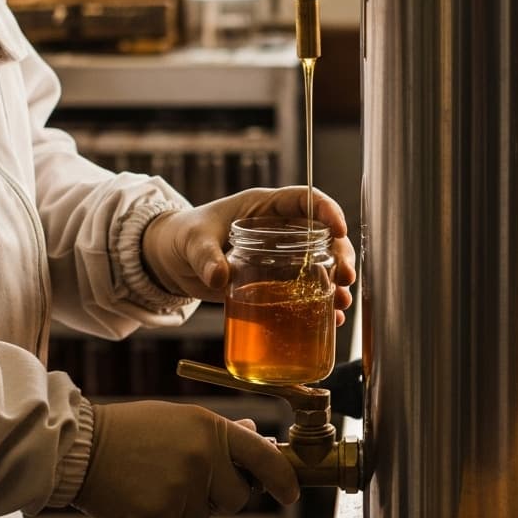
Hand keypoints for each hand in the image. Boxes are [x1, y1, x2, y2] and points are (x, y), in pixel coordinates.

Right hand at [72, 401, 299, 517]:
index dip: (283, 479)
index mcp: (211, 429)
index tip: (291, 493)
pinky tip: (139, 496)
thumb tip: (255, 436)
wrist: (79, 447)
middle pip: (236, 498)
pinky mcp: (162, 516)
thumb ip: (219, 432)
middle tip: (185, 478)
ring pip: (203, 516)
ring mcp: (183, 489)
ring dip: (184, 506)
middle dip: (218, 496)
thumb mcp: (180, 418)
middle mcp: (203, 458)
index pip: (264, 457)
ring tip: (153, 480)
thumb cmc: (130, 430)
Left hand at [141, 187, 356, 324]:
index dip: (327, 209)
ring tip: (342, 302)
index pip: (304, 199)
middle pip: (323, 235)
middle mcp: (280, 229)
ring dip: (337, 282)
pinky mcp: (276, 281)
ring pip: (321, 264)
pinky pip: (305, 289)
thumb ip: (205, 257)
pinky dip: (321, 302)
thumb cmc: (184, 236)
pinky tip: (331, 318)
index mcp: (264, 207)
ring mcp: (281, 256)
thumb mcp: (193, 242)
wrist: (172, 260)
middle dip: (341, 255)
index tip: (339, 229)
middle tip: (346, 278)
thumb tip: (218, 278)